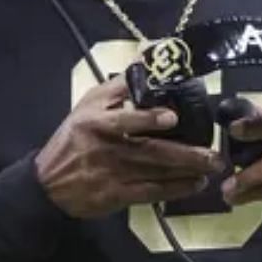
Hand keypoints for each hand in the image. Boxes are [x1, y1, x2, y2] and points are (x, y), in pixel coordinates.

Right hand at [34, 77, 223, 218]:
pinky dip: (174, 190)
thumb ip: (115, 88)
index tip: (172, 118)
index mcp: (99, 124)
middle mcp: (108, 150)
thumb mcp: (86, 106)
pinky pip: (151, 193)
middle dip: (186, 155)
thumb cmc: (73, 139)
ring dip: (187, 173)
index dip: (148, 119)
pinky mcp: (116, 196)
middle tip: (214, 156)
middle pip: (151, 152)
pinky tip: (194, 185)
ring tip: (211, 169)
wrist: (47, 183)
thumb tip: (143, 65)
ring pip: (156, 174)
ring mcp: (113, 175)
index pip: (125, 121)